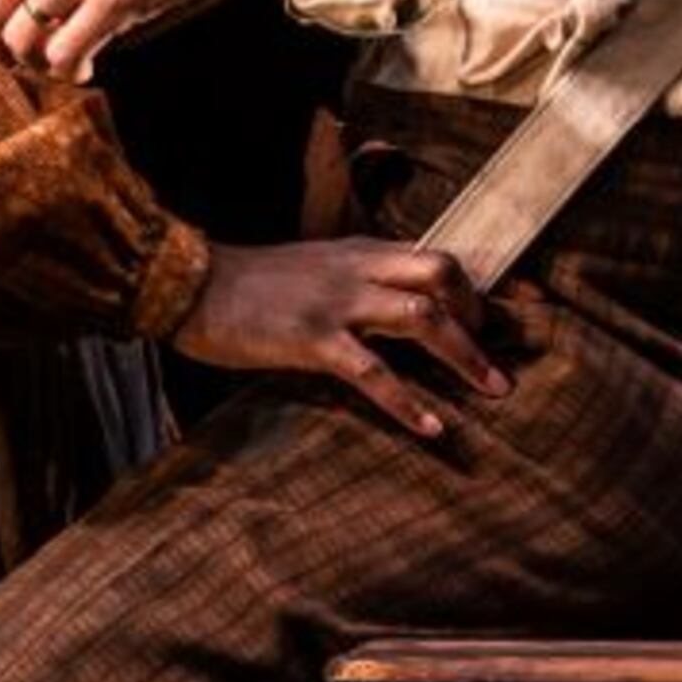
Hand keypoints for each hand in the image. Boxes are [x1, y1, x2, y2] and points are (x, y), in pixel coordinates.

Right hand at [170, 237, 510, 438]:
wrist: (188, 286)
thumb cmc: (245, 286)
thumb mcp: (309, 269)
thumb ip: (351, 281)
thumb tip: (390, 308)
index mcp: (356, 252)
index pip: (432, 258)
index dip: (470, 291)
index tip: (489, 325)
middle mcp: (355, 270)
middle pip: (441, 274)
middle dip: (478, 318)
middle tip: (493, 362)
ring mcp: (336, 303)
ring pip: (421, 316)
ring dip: (465, 355)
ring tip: (493, 391)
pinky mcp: (312, 339)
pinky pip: (373, 372)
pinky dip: (408, 402)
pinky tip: (431, 428)